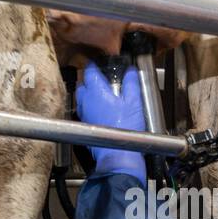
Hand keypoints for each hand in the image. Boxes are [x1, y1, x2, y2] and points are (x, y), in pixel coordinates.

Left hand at [75, 61, 146, 180]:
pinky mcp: (86, 124)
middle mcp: (86, 101)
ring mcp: (84, 113)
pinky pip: (85, 110)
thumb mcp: (134, 102)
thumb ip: (132, 83)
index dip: (94, 65)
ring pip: (82, 98)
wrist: (118, 154)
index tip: (100, 64)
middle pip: (83, 84)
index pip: (89, 71)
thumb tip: (131, 72)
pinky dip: (91, 106)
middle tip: (103, 79)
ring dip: (90, 94)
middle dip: (91, 80)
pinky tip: (103, 110)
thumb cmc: (125, 130)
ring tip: (103, 94)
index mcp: (96, 92)